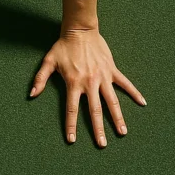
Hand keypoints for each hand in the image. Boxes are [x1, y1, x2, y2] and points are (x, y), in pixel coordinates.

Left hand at [29, 26, 145, 146]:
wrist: (80, 30)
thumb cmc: (63, 46)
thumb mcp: (48, 61)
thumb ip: (40, 79)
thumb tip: (31, 94)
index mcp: (74, 83)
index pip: (72, 109)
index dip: (71, 125)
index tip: (72, 140)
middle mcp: (90, 83)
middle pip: (94, 111)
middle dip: (98, 129)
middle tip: (102, 144)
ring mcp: (102, 77)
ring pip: (112, 101)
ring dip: (117, 117)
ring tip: (123, 132)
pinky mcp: (111, 70)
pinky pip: (125, 84)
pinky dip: (134, 93)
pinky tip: (143, 103)